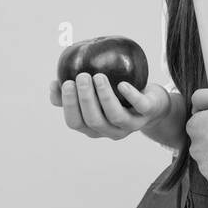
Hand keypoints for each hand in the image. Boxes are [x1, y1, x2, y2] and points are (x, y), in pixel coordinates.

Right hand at [50, 73, 171, 139]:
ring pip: (115, 116)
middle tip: (81, 77)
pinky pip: (140, 106)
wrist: (153, 104)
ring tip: (98, 76)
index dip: (68, 105)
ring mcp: (130, 125)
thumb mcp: (95, 97)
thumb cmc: (119, 98)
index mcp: (93, 128)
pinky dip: (131, 95)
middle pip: (94, 120)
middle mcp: (111, 130)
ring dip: (104, 96)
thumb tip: (54, 84)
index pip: (75, 123)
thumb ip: (74, 93)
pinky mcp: (148, 113)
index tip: (65, 83)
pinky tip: (122, 84)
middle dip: (85, 99)